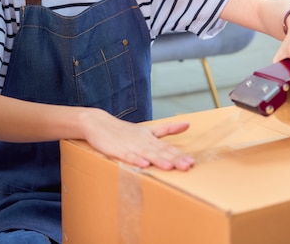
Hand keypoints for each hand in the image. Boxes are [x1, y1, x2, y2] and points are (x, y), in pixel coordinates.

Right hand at [79, 108, 194, 170]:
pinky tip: (143, 165)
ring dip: (158, 160)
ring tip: (169, 167)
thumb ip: (167, 129)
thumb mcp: (148, 129)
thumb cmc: (124, 130)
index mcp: (150, 138)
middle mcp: (142, 142)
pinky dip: (135, 160)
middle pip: (160, 151)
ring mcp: (129, 145)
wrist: (98, 123)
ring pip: (146, 154)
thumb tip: (188, 123)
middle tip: (187, 166)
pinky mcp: (116, 149)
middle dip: (174, 159)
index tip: (192, 162)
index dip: (179, 155)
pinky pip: (127, 156)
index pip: (167, 148)